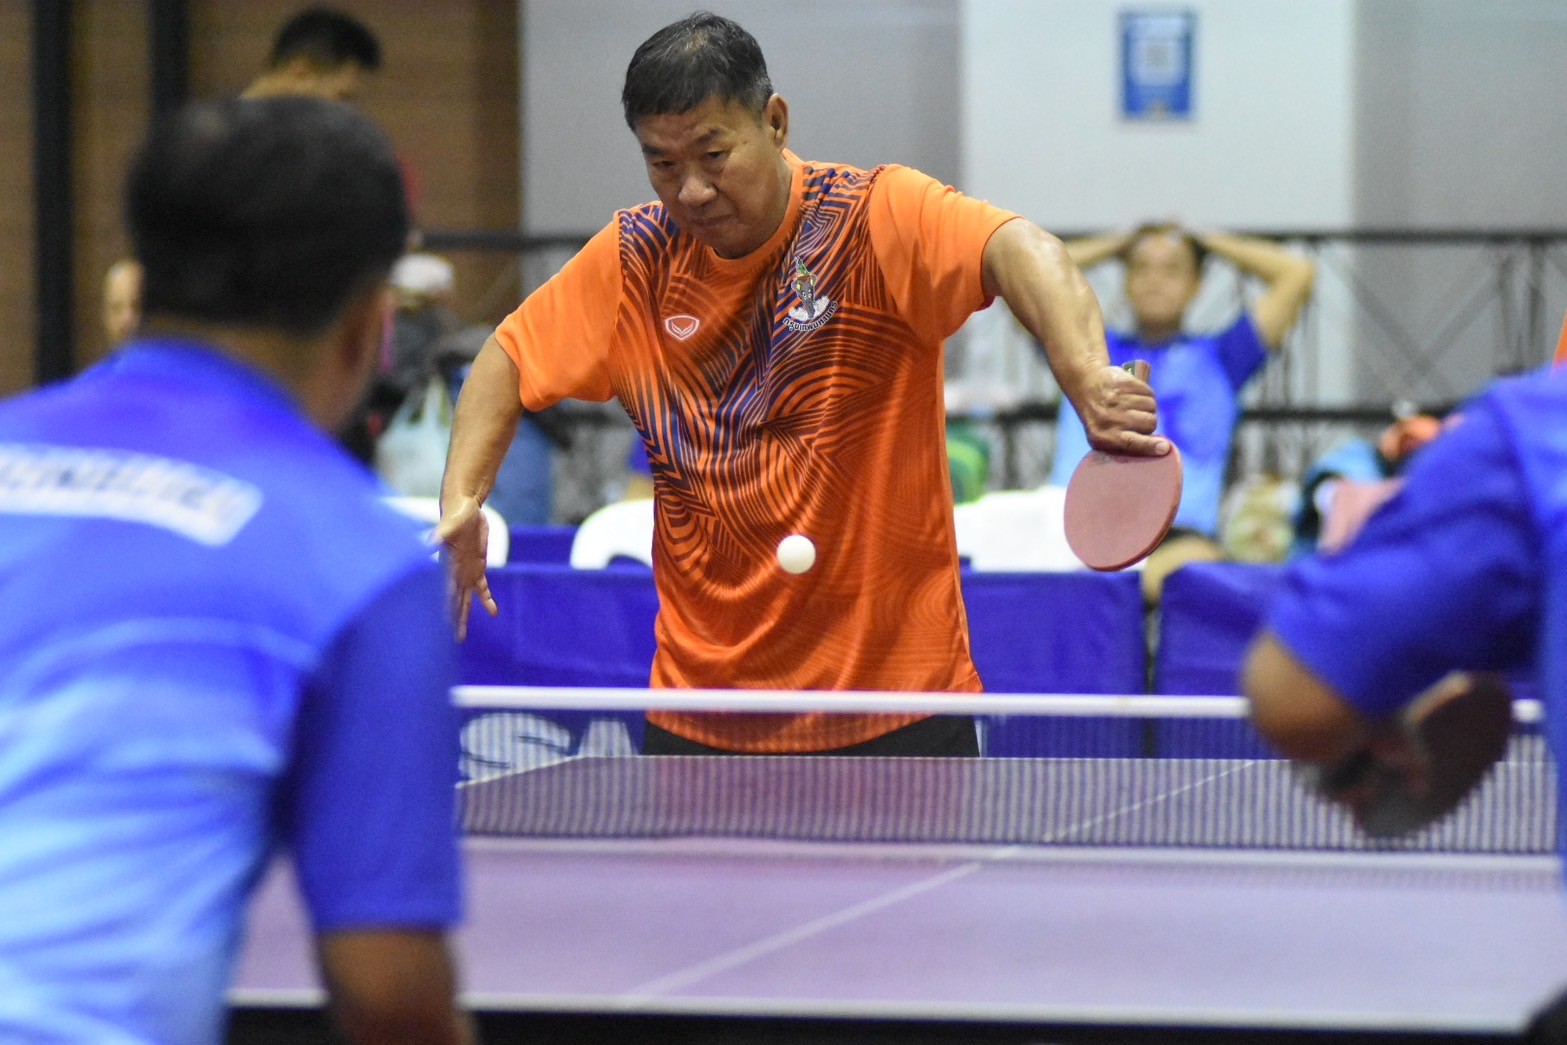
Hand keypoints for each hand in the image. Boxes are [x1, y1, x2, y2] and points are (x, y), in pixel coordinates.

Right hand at [434, 496, 497, 640]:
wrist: (464, 507)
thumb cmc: (455, 515)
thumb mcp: (449, 526)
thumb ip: (439, 536)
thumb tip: (427, 545)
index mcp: (446, 566)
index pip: (446, 591)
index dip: (446, 607)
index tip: (444, 624)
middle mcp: (454, 573)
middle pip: (454, 601)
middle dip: (454, 620)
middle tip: (456, 639)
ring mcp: (465, 571)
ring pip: (465, 600)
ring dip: (464, 616)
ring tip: (461, 636)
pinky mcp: (476, 566)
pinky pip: (481, 588)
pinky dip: (486, 600)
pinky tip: (493, 613)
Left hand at [1073, 363, 1168, 456]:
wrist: (1085, 384)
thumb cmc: (1099, 416)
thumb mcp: (1102, 436)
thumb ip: (1124, 445)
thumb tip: (1159, 450)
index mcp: (1102, 437)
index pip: (1131, 443)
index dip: (1150, 446)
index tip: (1164, 448)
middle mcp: (1108, 419)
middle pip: (1149, 423)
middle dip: (1150, 421)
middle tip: (1139, 418)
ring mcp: (1115, 399)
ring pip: (1151, 406)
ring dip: (1148, 406)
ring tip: (1135, 405)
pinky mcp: (1122, 383)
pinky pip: (1148, 392)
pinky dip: (1146, 393)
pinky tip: (1135, 393)